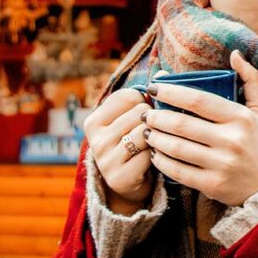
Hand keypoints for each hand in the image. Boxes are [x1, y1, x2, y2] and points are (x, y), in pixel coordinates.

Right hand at [83, 87, 153, 214]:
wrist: (127, 185)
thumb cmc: (132, 144)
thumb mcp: (130, 120)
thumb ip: (144, 95)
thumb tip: (164, 72)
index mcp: (93, 121)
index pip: (129, 96)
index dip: (145, 102)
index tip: (144, 114)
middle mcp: (95, 139)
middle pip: (139, 113)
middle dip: (152, 120)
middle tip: (151, 131)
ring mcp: (106, 159)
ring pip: (145, 132)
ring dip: (156, 137)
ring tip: (154, 143)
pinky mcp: (120, 177)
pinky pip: (150, 154)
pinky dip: (157, 155)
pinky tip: (154, 159)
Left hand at [144, 51, 257, 206]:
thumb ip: (251, 78)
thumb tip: (236, 53)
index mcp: (240, 118)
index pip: (198, 100)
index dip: (172, 92)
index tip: (154, 87)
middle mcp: (231, 141)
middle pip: (182, 125)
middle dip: (157, 117)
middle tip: (146, 113)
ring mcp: (221, 164)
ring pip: (177, 148)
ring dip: (156, 138)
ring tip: (146, 132)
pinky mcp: (213, 185)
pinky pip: (178, 171)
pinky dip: (162, 162)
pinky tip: (155, 154)